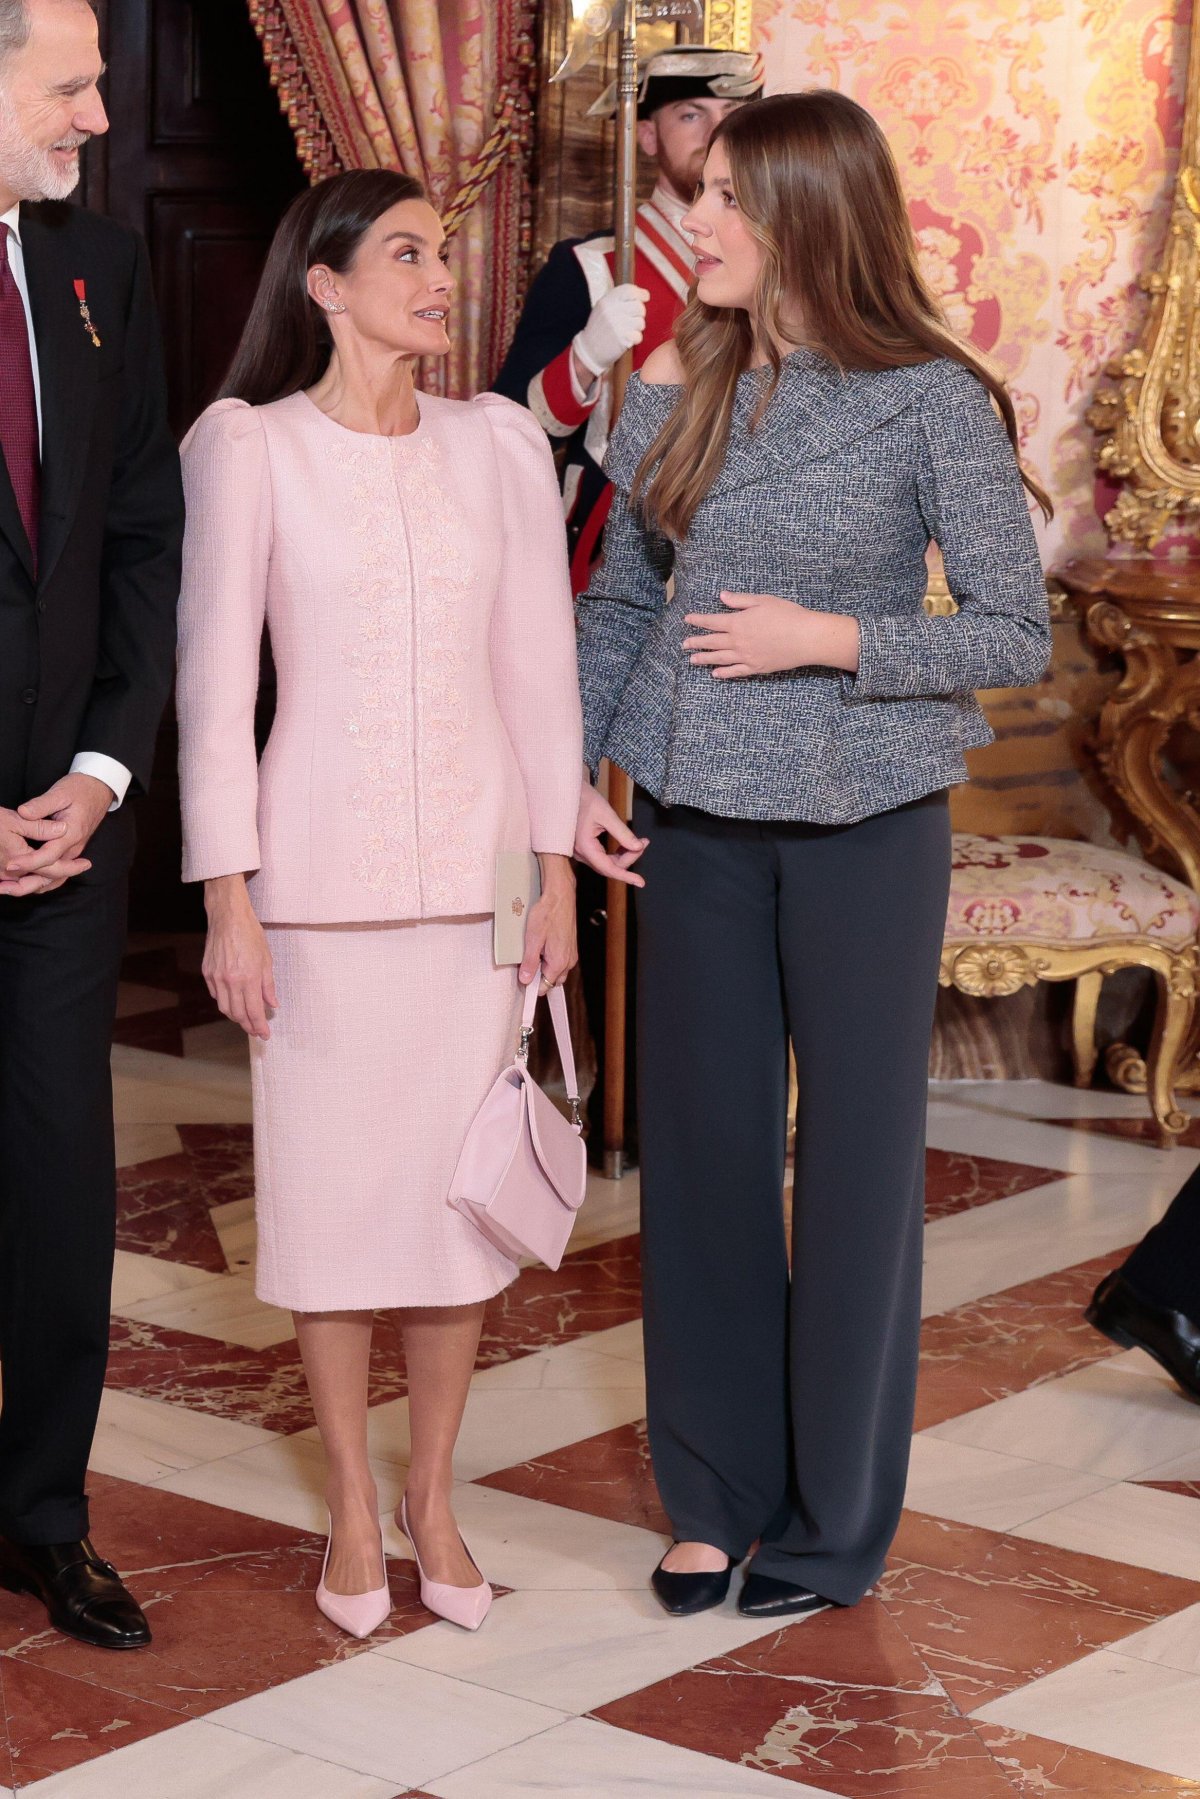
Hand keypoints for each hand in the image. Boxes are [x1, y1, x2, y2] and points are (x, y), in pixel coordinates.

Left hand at [0, 773, 111, 895]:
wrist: (99, 791)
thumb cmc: (79, 790)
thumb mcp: (60, 792)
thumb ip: (41, 805)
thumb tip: (23, 812)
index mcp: (71, 834)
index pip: (49, 855)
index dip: (29, 861)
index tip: (10, 864)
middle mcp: (74, 848)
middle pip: (52, 874)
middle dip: (27, 882)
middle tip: (3, 886)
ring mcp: (73, 852)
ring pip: (56, 878)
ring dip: (33, 886)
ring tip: (9, 889)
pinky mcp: (71, 852)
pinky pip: (58, 874)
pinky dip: (42, 881)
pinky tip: (25, 882)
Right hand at [203, 875, 276, 1040]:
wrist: (228, 917)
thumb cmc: (250, 934)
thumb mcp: (266, 959)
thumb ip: (269, 985)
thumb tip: (272, 1004)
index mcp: (248, 978)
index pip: (254, 1011)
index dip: (260, 1026)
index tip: (265, 1035)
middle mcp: (231, 980)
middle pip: (238, 1014)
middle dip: (248, 1025)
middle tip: (256, 1030)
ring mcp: (216, 977)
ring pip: (224, 1008)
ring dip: (236, 1017)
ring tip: (245, 1020)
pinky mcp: (207, 972)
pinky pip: (216, 995)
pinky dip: (225, 1002)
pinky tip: (233, 1002)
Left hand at [520, 854, 577, 990]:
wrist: (560, 896)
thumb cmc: (547, 914)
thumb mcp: (532, 939)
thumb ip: (529, 962)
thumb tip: (525, 979)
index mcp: (559, 962)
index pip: (545, 987)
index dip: (532, 984)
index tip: (522, 977)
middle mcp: (568, 961)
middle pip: (552, 980)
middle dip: (539, 976)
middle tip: (526, 963)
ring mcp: (571, 953)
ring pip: (556, 970)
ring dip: (545, 967)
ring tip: (534, 951)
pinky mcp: (570, 945)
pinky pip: (560, 960)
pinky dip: (550, 958)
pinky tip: (542, 945)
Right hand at [572, 283, 649, 378]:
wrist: (589, 350)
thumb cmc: (600, 328)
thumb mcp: (603, 308)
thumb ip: (620, 299)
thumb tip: (645, 294)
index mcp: (606, 301)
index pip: (629, 290)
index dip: (640, 293)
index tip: (645, 297)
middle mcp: (611, 311)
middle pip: (639, 306)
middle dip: (640, 314)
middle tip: (632, 319)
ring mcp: (616, 325)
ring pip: (641, 322)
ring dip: (637, 328)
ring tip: (627, 330)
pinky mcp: (621, 339)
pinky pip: (638, 336)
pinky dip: (635, 339)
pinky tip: (626, 339)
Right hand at [574, 773, 647, 888]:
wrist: (568, 792)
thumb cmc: (585, 799)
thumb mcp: (606, 814)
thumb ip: (623, 833)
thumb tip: (638, 847)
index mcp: (585, 847)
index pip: (608, 869)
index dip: (626, 876)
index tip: (641, 882)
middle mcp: (581, 853)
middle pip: (609, 866)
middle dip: (630, 857)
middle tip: (644, 842)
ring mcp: (581, 852)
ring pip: (607, 862)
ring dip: (625, 855)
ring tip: (640, 842)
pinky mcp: (584, 848)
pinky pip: (603, 857)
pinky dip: (617, 853)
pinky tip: (627, 843)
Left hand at [682, 591, 860, 678]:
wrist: (806, 638)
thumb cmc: (788, 615)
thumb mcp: (763, 601)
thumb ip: (740, 600)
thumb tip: (722, 596)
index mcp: (738, 622)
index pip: (712, 621)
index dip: (698, 620)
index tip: (687, 620)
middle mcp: (738, 641)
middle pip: (711, 642)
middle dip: (696, 642)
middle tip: (684, 644)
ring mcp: (746, 656)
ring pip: (719, 658)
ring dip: (704, 659)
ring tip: (692, 660)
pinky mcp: (756, 668)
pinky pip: (735, 671)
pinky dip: (723, 672)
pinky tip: (715, 673)